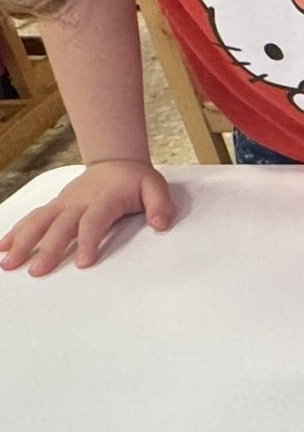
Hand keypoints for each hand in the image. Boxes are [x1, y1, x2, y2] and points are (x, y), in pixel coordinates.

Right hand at [0, 160, 173, 275]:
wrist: (115, 160)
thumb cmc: (135, 179)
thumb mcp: (155, 187)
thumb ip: (159, 205)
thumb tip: (161, 225)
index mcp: (103, 200)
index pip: (93, 222)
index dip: (87, 242)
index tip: (82, 263)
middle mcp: (78, 202)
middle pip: (60, 226)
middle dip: (47, 249)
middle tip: (36, 271)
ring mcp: (64, 203)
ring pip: (39, 221)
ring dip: (22, 241)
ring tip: (8, 263)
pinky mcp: (56, 206)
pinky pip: (33, 218)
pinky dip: (16, 231)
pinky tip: (3, 248)